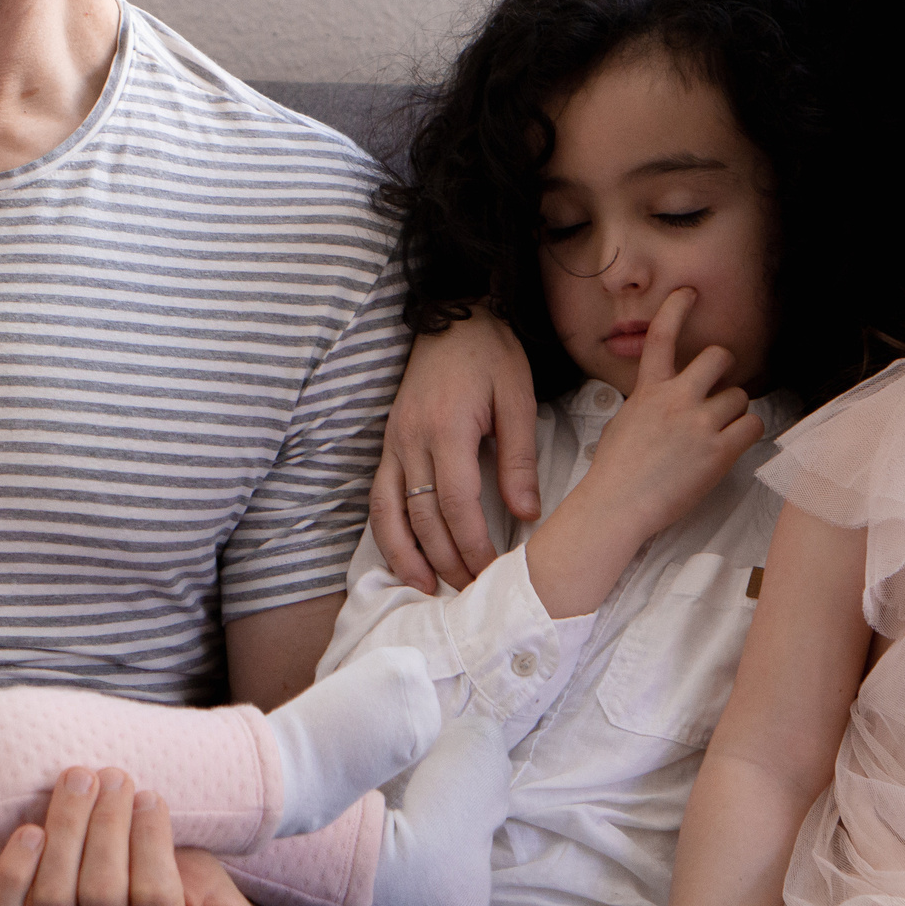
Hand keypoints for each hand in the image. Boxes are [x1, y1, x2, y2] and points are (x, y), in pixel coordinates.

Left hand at [0, 769, 257, 905]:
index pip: (154, 903)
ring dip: (66, 830)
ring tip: (80, 781)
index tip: (150, 796)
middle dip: (107, 826)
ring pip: (54, 901)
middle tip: (114, 777)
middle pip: (101, 897)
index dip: (150, 842)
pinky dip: (12, 873)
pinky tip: (32, 830)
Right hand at [371, 310, 538, 592]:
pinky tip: (401, 554)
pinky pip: (379, 495)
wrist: (452, 315)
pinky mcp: (387, 442)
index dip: (472, 543)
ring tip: (424, 588)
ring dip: (405, 554)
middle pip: (421, 515)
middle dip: (445, 559)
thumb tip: (526, 515)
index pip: (455, 502)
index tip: (492, 570)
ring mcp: (393, 442)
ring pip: (388, 511)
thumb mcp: (518, 398)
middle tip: (471, 590)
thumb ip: (518, 459)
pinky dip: (386, 530)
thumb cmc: (491, 354)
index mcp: (446, 428)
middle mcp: (411, 439)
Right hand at [522, 289, 761, 619]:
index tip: (688, 293)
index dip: (676, 308)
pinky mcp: (719, 451)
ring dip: (735, 410)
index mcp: (648, 390)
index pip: (662, 336)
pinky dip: (748, 433)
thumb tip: (663, 401)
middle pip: (718, 357)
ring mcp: (699, 423)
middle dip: (724, 367)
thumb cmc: (616, 471)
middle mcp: (676, 399)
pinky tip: (733, 445)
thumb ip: (649, 403)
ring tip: (719, 431)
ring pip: (740, 395)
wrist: (618, 505)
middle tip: (719, 386)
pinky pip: (753, 425)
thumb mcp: (625, 422)